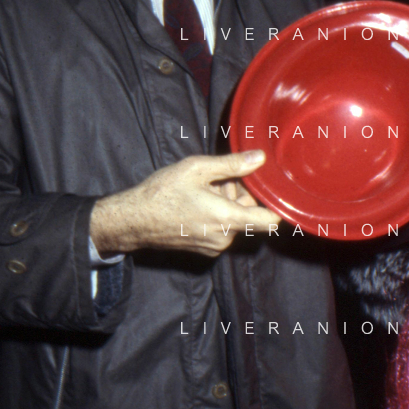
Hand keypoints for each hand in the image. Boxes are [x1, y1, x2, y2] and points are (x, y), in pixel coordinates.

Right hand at [90, 151, 282, 257]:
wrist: (134, 220)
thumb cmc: (163, 192)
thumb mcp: (197, 169)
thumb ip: (232, 165)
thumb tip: (260, 158)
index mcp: (227, 218)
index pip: (271, 221)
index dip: (274, 204)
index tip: (268, 188)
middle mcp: (225, 237)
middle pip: (250, 214)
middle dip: (240, 195)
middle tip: (218, 180)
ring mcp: (215, 246)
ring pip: (236, 221)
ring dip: (227, 204)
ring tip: (204, 190)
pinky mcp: (206, 249)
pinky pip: (223, 229)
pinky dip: (217, 215)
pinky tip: (198, 204)